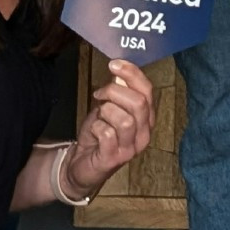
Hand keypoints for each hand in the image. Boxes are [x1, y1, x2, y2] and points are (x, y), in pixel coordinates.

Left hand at [68, 61, 155, 193]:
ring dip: (107, 111)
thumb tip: (120, 73)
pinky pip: (107, 134)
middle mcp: (144, 134)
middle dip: (115, 92)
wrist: (82, 165)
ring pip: (125, 120)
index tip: (114, 64)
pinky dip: (97, 126)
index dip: (132, 74)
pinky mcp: (114, 159)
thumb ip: (117, 93)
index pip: (147, 91)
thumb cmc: (98, 134)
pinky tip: (94, 130)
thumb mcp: (109, 108)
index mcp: (146, 118)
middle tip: (100, 92)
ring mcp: (130, 148)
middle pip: (139, 103)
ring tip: (99, 114)